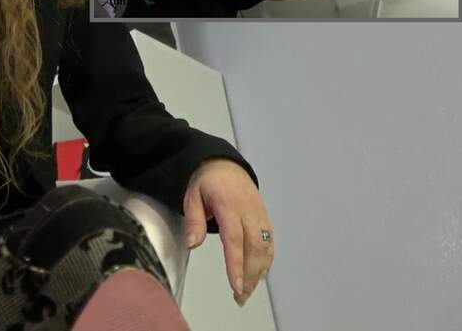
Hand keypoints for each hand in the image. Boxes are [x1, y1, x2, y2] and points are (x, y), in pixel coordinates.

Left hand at [183, 158, 273, 306]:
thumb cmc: (206, 181)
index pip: (234, 239)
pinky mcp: (264, 216)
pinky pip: (270, 241)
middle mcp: (248, 210)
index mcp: (228, 205)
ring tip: (247, 291)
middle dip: (248, 275)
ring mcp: (259, 213)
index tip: (235, 285)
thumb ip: (193, 220)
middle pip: (253, 248)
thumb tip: (192, 244)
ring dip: (258, 272)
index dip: (236, 264)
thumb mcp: (192, 195)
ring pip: (265, 247)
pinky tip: (260, 274)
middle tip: (240, 296)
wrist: (224, 164)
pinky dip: (267, 260)